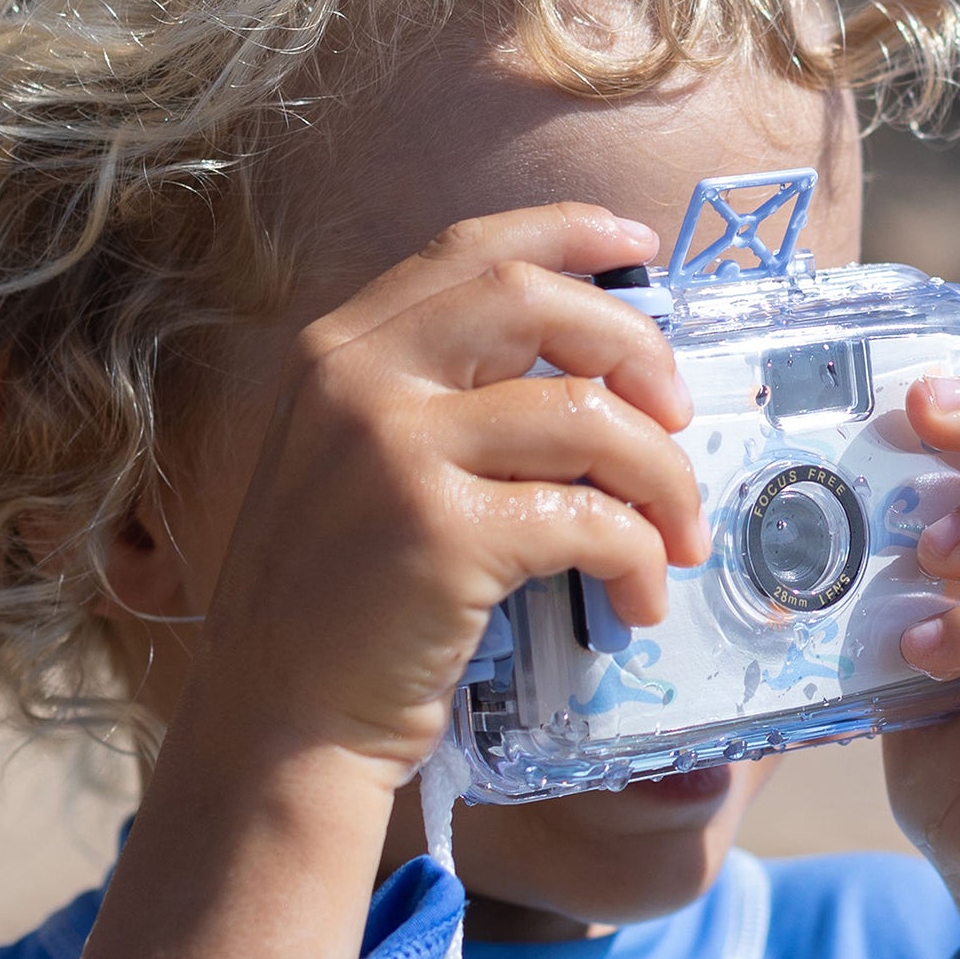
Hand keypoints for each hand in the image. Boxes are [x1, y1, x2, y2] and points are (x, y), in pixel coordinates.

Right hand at [210, 203, 708, 785]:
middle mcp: (357, 381)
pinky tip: (637, 600)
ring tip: (677, 536)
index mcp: (338, 352)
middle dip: (634, 346)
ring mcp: (394, 453)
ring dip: (661, 475)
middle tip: (677, 414)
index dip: (569, 235)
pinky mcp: (441, 535)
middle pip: (532, 299)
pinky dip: (636, 556)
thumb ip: (435, 400)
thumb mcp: (354, 467)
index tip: (642, 247)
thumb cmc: (337, 607)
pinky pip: (587, 516)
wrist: (281, 723)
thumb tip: (588, 370)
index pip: (468, 251)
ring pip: (584, 414)